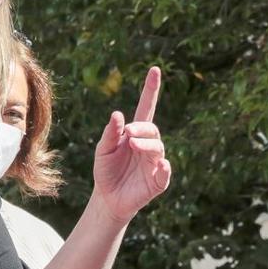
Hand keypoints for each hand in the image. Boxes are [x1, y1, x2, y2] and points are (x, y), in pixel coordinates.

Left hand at [91, 67, 170, 224]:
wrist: (107, 199)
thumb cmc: (106, 171)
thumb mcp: (102, 151)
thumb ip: (109, 134)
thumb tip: (118, 114)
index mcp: (135, 134)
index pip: (146, 108)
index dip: (151, 90)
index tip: (154, 70)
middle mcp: (147, 145)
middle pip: (152, 129)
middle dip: (142, 129)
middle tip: (128, 133)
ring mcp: (154, 163)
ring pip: (158, 148)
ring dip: (147, 145)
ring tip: (133, 145)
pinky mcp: (158, 181)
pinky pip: (165, 172)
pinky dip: (164, 168)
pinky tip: (160, 164)